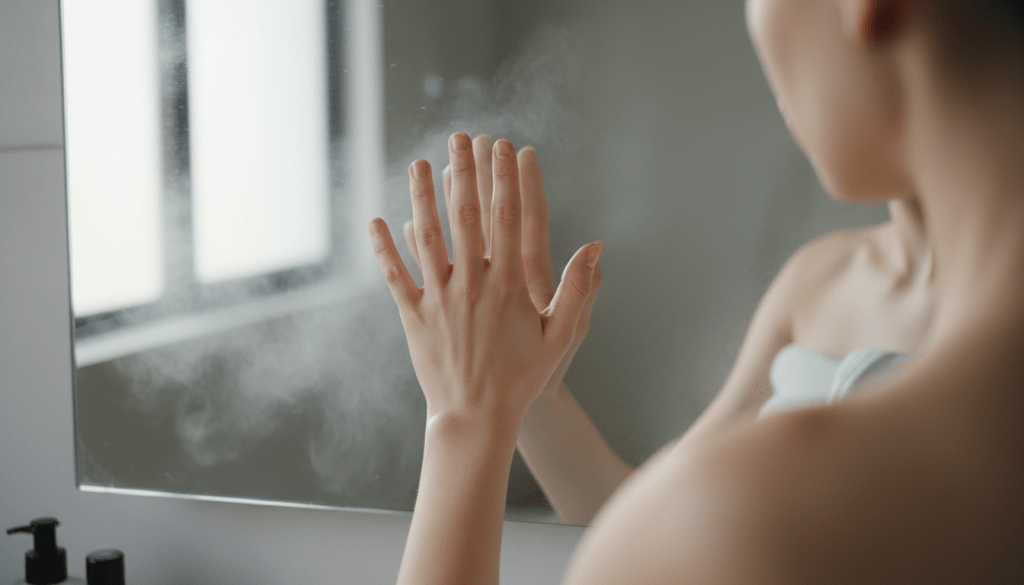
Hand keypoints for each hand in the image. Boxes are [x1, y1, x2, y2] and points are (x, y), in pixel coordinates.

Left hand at [369, 132, 602, 426]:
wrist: (476, 418)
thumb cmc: (523, 378)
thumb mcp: (562, 336)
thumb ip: (578, 290)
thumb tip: (595, 248)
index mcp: (509, 285)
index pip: (509, 219)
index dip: (509, 179)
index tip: (508, 148)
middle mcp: (472, 284)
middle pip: (467, 216)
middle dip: (465, 172)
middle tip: (462, 137)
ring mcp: (440, 298)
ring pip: (428, 237)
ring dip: (422, 197)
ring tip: (419, 163)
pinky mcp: (414, 316)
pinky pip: (396, 276)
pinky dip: (385, 248)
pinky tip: (377, 220)